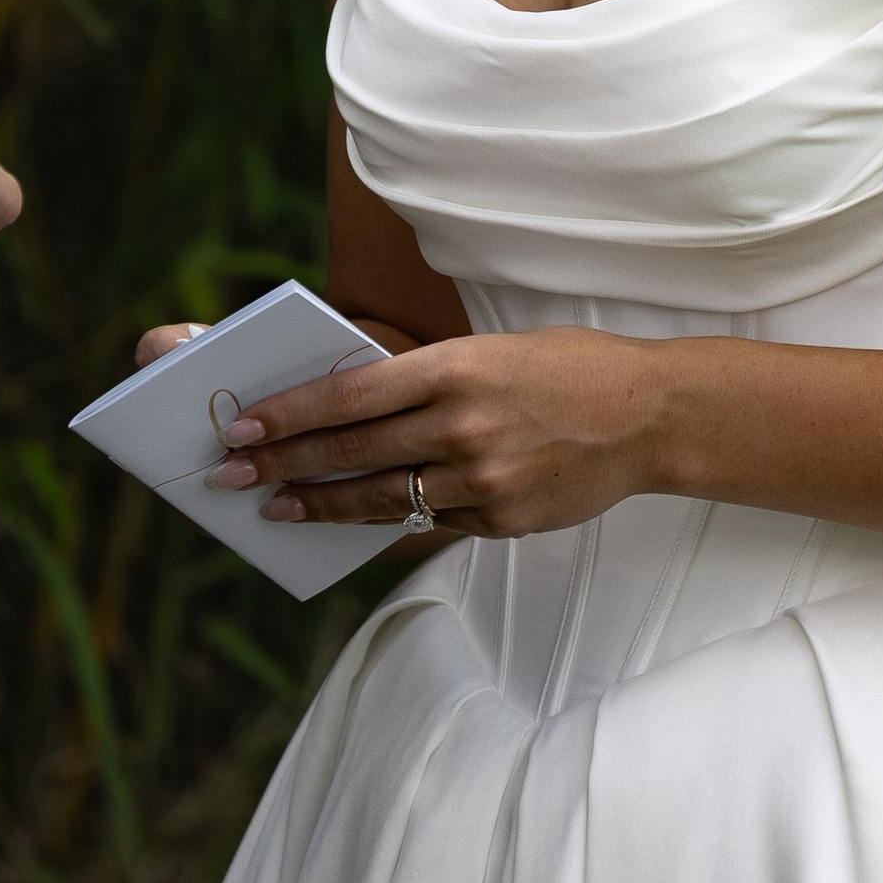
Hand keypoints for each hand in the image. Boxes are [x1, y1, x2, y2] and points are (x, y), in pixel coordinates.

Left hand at [198, 327, 667, 538]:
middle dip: (284, 463)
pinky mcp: (501, 519)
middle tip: (232, 474)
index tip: (245, 424)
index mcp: (457, 367)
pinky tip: (350, 530)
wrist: (650, 415)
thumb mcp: (491, 352)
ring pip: (382, 497)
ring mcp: (483, 478)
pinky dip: (385, 527)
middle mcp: (463, 423)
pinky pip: (427, 527)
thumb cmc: (566, 368)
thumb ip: (426, 381)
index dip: (291, 413)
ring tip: (278, 509)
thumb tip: (353, 409)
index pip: (351, 393)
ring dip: (322, 506)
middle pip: (353, 449)